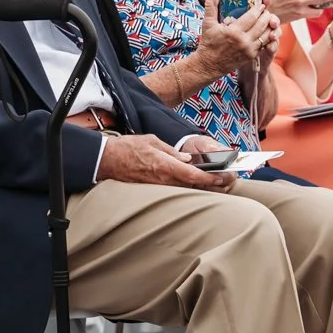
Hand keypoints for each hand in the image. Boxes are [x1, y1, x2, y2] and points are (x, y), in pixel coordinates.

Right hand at [95, 133, 236, 192]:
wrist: (106, 160)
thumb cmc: (128, 148)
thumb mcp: (153, 142)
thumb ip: (172, 152)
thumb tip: (187, 160)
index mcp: (165, 166)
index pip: (193, 175)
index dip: (210, 178)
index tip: (223, 177)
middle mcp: (163, 180)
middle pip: (192, 186)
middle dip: (210, 184)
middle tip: (226, 180)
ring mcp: (158, 187)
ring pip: (184, 189)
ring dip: (200, 187)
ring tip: (215, 182)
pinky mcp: (152, 190)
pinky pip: (173, 190)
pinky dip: (186, 187)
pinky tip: (194, 184)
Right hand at [193, 2, 277, 75]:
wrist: (208, 65)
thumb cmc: (208, 43)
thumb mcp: (208, 23)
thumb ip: (211, 5)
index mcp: (233, 31)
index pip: (252, 17)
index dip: (259, 9)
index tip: (262, 4)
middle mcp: (243, 41)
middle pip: (262, 25)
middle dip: (267, 16)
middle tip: (266, 10)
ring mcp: (249, 50)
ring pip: (266, 35)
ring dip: (269, 26)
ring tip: (269, 19)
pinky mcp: (251, 57)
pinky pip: (265, 45)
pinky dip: (267, 37)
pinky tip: (266, 31)